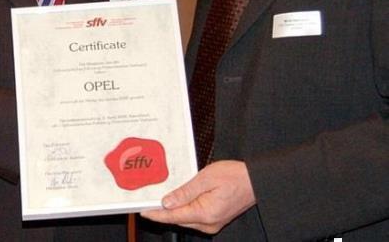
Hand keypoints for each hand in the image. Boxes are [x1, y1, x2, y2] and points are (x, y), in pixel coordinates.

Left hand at [141, 160, 255, 234]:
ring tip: (159, 200)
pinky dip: (184, 209)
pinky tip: (177, 201)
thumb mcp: (206, 178)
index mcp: (205, 213)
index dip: (156, 214)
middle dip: (162, 212)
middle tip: (147, 202)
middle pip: (178, 219)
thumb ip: (185, 191)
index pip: (173, 216)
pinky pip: (194, 216)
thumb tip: (167, 202)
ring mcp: (213, 223)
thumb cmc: (234, 176)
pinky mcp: (215, 218)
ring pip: (186, 219)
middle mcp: (208, 223)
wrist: (255, 180)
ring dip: (173, 211)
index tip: (143, 210)